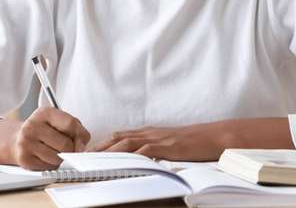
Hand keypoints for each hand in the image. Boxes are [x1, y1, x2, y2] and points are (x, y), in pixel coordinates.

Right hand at [10, 107, 90, 169]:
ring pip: (58, 158)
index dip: (80, 135)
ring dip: (60, 158)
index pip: (70, 124)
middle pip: (66, 144)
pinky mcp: (25, 159)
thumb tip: (82, 146)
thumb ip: (75, 128)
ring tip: (52, 150)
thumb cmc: (42, 130)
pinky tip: (44, 156)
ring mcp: (26, 143)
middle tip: (64, 146)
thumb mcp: (57, 121)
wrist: (16, 139)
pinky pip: (49, 167)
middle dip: (70, 149)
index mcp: (44, 113)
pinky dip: (51, 164)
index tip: (81, 140)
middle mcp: (33, 126)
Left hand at [88, 123, 227, 160]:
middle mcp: (150, 133)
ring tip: (93, 160)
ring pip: (126, 142)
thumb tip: (141, 158)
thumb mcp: (170, 144)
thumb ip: (154, 149)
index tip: (88, 152)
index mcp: (149, 132)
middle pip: (118, 137)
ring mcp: (157, 138)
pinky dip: (131, 156)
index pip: (120, 136)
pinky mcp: (166, 146)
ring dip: (108, 151)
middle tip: (82, 157)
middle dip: (99, 147)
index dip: (103, 143)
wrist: (212, 136)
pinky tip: (121, 162)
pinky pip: (144, 151)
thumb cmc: (194, 142)